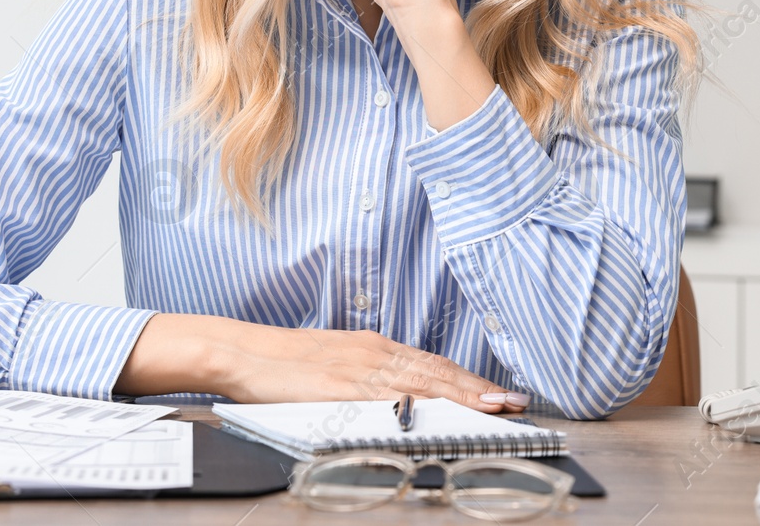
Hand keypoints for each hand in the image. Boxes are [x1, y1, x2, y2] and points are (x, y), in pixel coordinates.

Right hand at [116, 314, 530, 412]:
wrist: (243, 353)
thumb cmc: (285, 363)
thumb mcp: (336, 365)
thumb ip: (370, 378)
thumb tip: (402, 398)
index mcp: (375, 348)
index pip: (434, 365)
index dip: (471, 381)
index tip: (502, 395)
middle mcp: (374, 354)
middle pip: (438, 373)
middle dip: (480, 390)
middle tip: (516, 404)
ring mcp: (359, 369)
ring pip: (422, 382)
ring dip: (463, 396)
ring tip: (495, 408)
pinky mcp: (340, 386)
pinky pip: (387, 396)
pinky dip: (418, 403)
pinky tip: (439, 411)